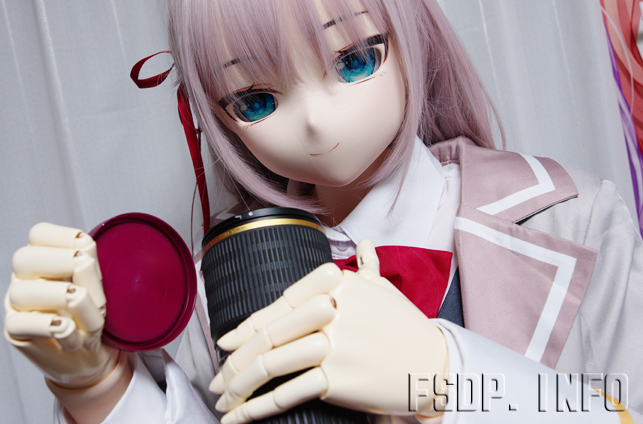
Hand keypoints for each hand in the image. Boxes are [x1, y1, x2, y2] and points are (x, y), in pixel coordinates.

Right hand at [4, 223, 116, 388]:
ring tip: (85, 305)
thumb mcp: (97, 289)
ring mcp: (15, 305)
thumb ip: (89, 268)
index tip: (86, 249)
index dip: (63, 237)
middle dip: (59, 261)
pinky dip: (49, 326)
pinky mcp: (14, 332)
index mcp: (43, 259)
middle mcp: (24, 279)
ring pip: (22, 293)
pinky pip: (20, 324)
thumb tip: (81, 259)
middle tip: (83, 272)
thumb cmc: (90, 315)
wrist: (88, 355)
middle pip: (23, 258)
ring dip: (61, 297)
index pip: (39, 234)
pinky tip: (70, 329)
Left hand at [209, 239, 448, 423]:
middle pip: (268, 335)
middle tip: (216, 380)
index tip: (224, 343)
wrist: (436, 365)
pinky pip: (288, 391)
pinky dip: (258, 408)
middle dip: (234, 362)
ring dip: (239, 387)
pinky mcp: (337, 376)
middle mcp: (330, 307)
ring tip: (224, 401)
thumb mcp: (385, 290)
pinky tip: (240, 417)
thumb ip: (367, 267)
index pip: (278, 304)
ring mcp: (333, 341)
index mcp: (334, 282)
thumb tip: (364, 245)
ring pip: (271, 362)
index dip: (245, 327)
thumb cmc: (406, 328)